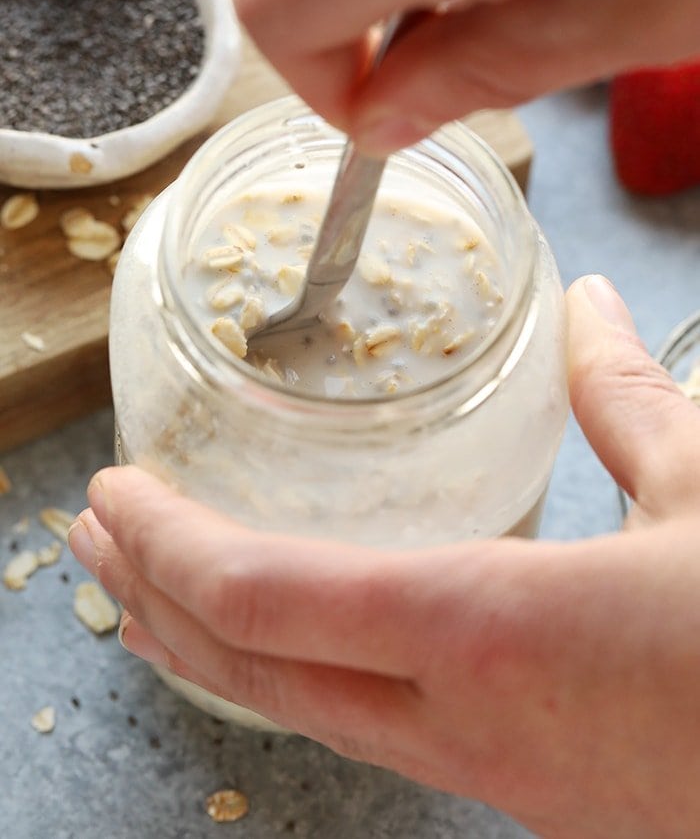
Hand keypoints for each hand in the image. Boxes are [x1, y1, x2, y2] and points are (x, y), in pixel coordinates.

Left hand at [70, 275, 699, 837]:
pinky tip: (291, 646)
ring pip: (302, 713)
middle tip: (88, 540)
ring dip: (211, 644)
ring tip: (147, 595)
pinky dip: (293, 675)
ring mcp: (491, 775)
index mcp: (496, 633)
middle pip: (256, 668)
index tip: (114, 493)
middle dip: (152, 599)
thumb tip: (595, 308)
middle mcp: (467, 723)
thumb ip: (625, 400)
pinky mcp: (526, 789)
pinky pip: (367, 731)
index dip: (169, 547)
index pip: (267, 601)